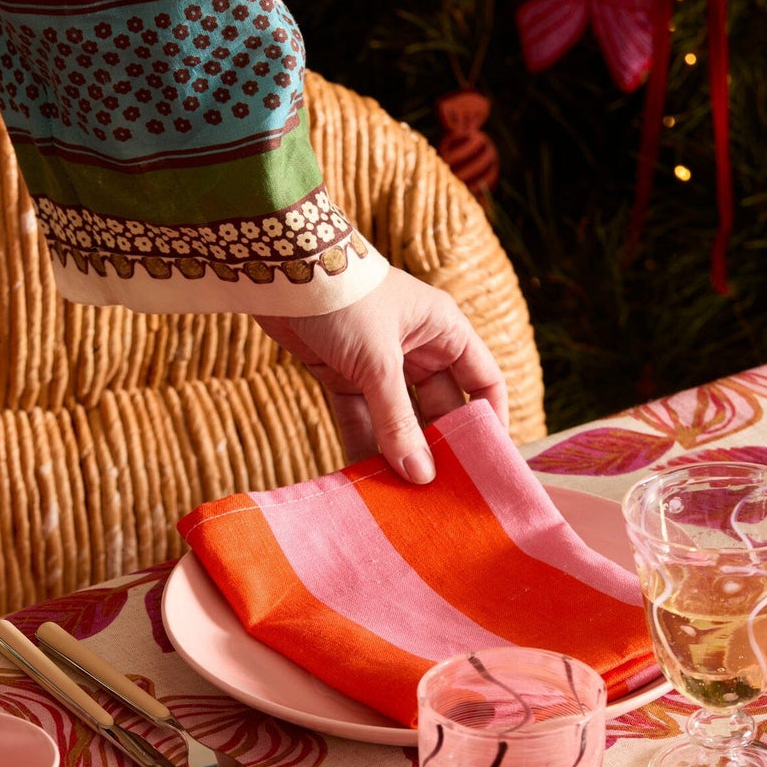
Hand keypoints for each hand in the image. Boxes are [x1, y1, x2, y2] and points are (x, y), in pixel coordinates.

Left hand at [255, 269, 509, 483]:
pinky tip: (367, 479)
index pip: (483, 381)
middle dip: (440, 448)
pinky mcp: (343, 375)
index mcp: (444, 330)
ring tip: (405, 497)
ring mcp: (379, 363)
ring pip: (398, 418)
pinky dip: (362, 444)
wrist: (277, 269)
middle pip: (440, 408)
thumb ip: (397, 421)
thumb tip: (420, 475)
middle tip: (443, 494)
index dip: (489, 420)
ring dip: (399, 452)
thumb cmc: (343, 299)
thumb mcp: (377, 363)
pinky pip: (361, 418)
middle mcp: (417, 347)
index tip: (488, 464)